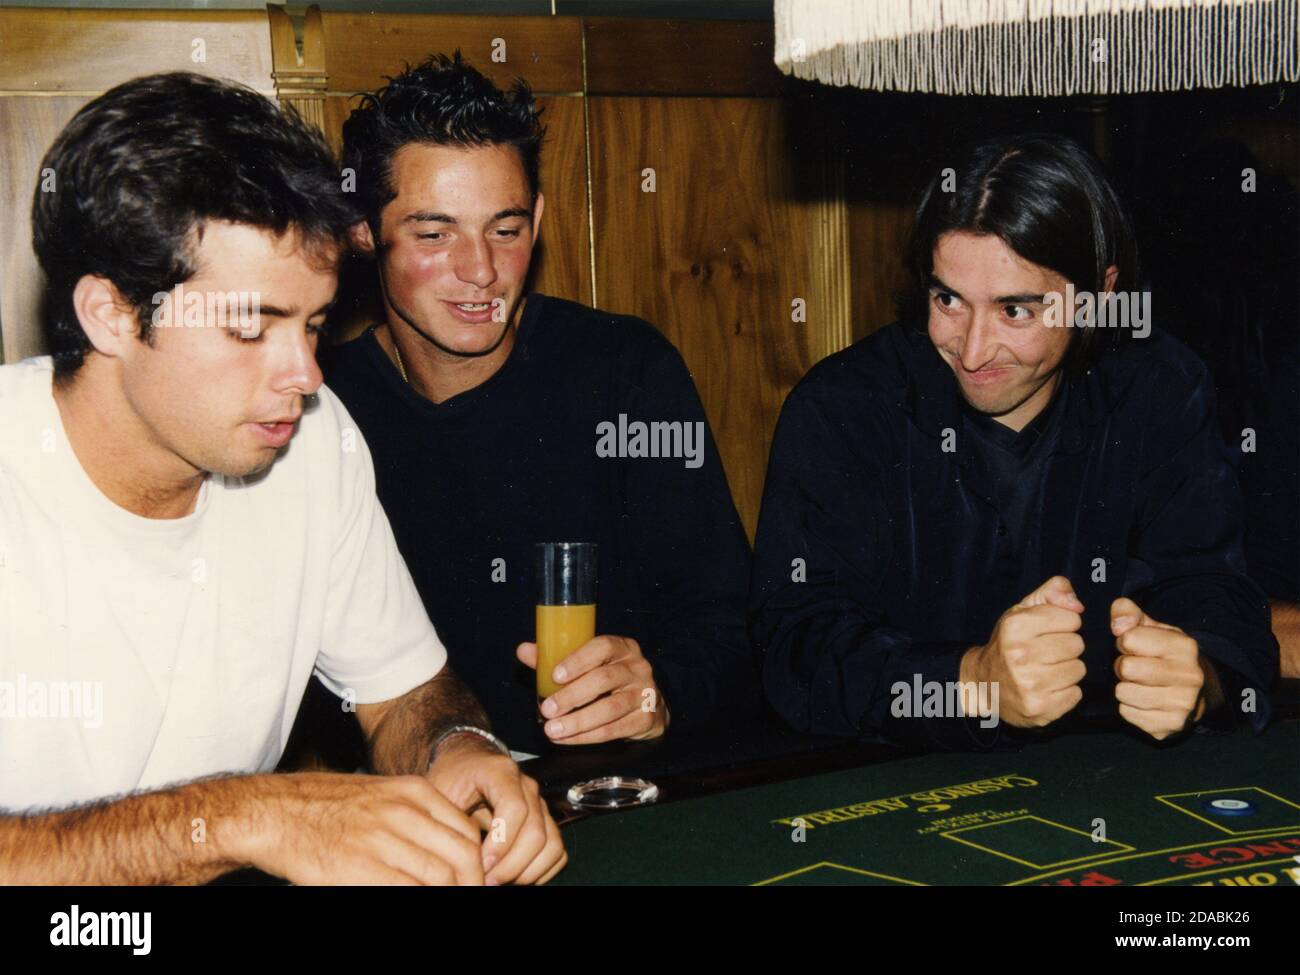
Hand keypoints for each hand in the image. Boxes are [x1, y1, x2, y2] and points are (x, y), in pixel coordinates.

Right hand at [251, 772, 485, 884]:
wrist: (275, 813)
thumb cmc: (329, 808)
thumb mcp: (383, 796)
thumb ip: (419, 818)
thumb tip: (452, 851)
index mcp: (414, 792)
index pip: (468, 833)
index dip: (479, 865)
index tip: (475, 882)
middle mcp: (403, 812)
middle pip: (462, 857)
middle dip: (472, 884)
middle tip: (470, 895)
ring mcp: (382, 840)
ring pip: (440, 877)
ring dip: (448, 893)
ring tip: (443, 899)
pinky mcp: (360, 869)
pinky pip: (407, 890)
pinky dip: (419, 898)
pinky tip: (412, 898)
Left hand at [427, 736, 566, 884]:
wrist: (465, 765)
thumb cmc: (449, 779)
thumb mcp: (438, 791)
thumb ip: (446, 818)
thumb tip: (453, 860)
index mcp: (500, 772)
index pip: (515, 808)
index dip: (501, 843)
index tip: (480, 864)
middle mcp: (527, 786)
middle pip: (536, 833)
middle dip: (510, 867)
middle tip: (484, 881)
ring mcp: (540, 804)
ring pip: (552, 846)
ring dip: (526, 873)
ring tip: (496, 880)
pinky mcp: (546, 821)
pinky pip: (557, 853)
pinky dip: (539, 872)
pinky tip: (513, 877)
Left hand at [517, 635, 668, 743]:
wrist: (649, 704)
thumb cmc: (610, 679)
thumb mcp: (588, 664)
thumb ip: (556, 658)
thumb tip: (523, 650)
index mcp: (623, 647)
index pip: (603, 646)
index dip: (578, 660)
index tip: (555, 676)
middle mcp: (638, 667)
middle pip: (605, 679)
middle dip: (572, 696)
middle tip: (547, 709)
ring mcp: (646, 694)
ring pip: (610, 708)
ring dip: (578, 721)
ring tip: (553, 730)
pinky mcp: (646, 718)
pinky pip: (614, 729)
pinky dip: (587, 737)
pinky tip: (567, 739)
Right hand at [962, 575, 1086, 728]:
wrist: (983, 684)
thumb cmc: (1008, 644)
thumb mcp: (1022, 610)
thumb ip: (1052, 592)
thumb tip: (1077, 605)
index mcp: (1016, 626)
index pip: (1072, 619)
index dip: (1063, 624)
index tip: (1047, 632)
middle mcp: (1020, 655)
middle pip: (1077, 644)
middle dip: (1066, 647)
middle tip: (1046, 653)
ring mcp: (1030, 684)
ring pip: (1078, 669)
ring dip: (1067, 669)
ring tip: (1047, 670)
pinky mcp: (1039, 708)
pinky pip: (1075, 694)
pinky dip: (1066, 692)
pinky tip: (1048, 688)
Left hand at [1110, 597, 1205, 739]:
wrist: (1196, 692)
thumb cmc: (1164, 655)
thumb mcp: (1151, 627)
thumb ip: (1128, 613)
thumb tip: (1117, 624)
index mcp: (1184, 647)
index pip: (1129, 639)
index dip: (1124, 642)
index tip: (1135, 647)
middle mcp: (1189, 676)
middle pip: (1126, 668)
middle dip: (1122, 666)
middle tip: (1133, 668)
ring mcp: (1182, 704)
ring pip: (1123, 693)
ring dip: (1124, 687)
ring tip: (1138, 683)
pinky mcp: (1170, 725)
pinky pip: (1127, 713)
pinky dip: (1129, 707)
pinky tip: (1143, 701)